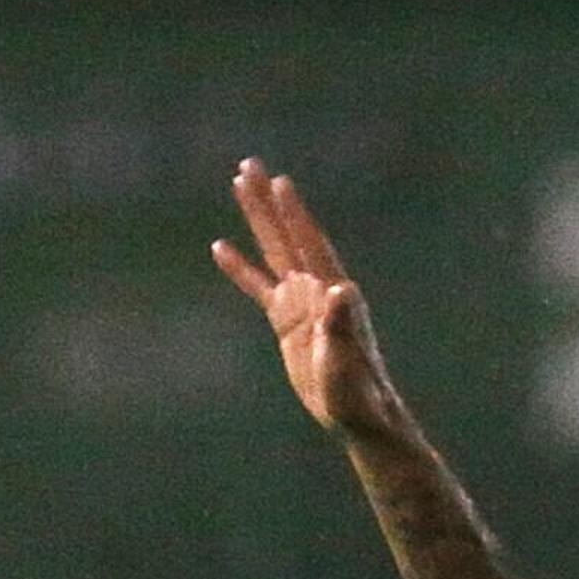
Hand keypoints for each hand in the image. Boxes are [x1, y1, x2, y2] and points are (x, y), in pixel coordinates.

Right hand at [214, 157, 409, 441]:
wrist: (356, 413)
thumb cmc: (358, 391)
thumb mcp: (346, 358)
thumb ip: (343, 325)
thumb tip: (340, 291)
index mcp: (334, 292)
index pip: (309, 244)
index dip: (294, 214)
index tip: (280, 182)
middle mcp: (317, 288)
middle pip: (287, 236)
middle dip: (268, 201)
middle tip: (249, 165)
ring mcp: (300, 302)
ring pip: (273, 251)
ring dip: (257, 219)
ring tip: (239, 184)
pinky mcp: (285, 320)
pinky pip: (258, 286)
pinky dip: (240, 268)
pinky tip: (220, 247)